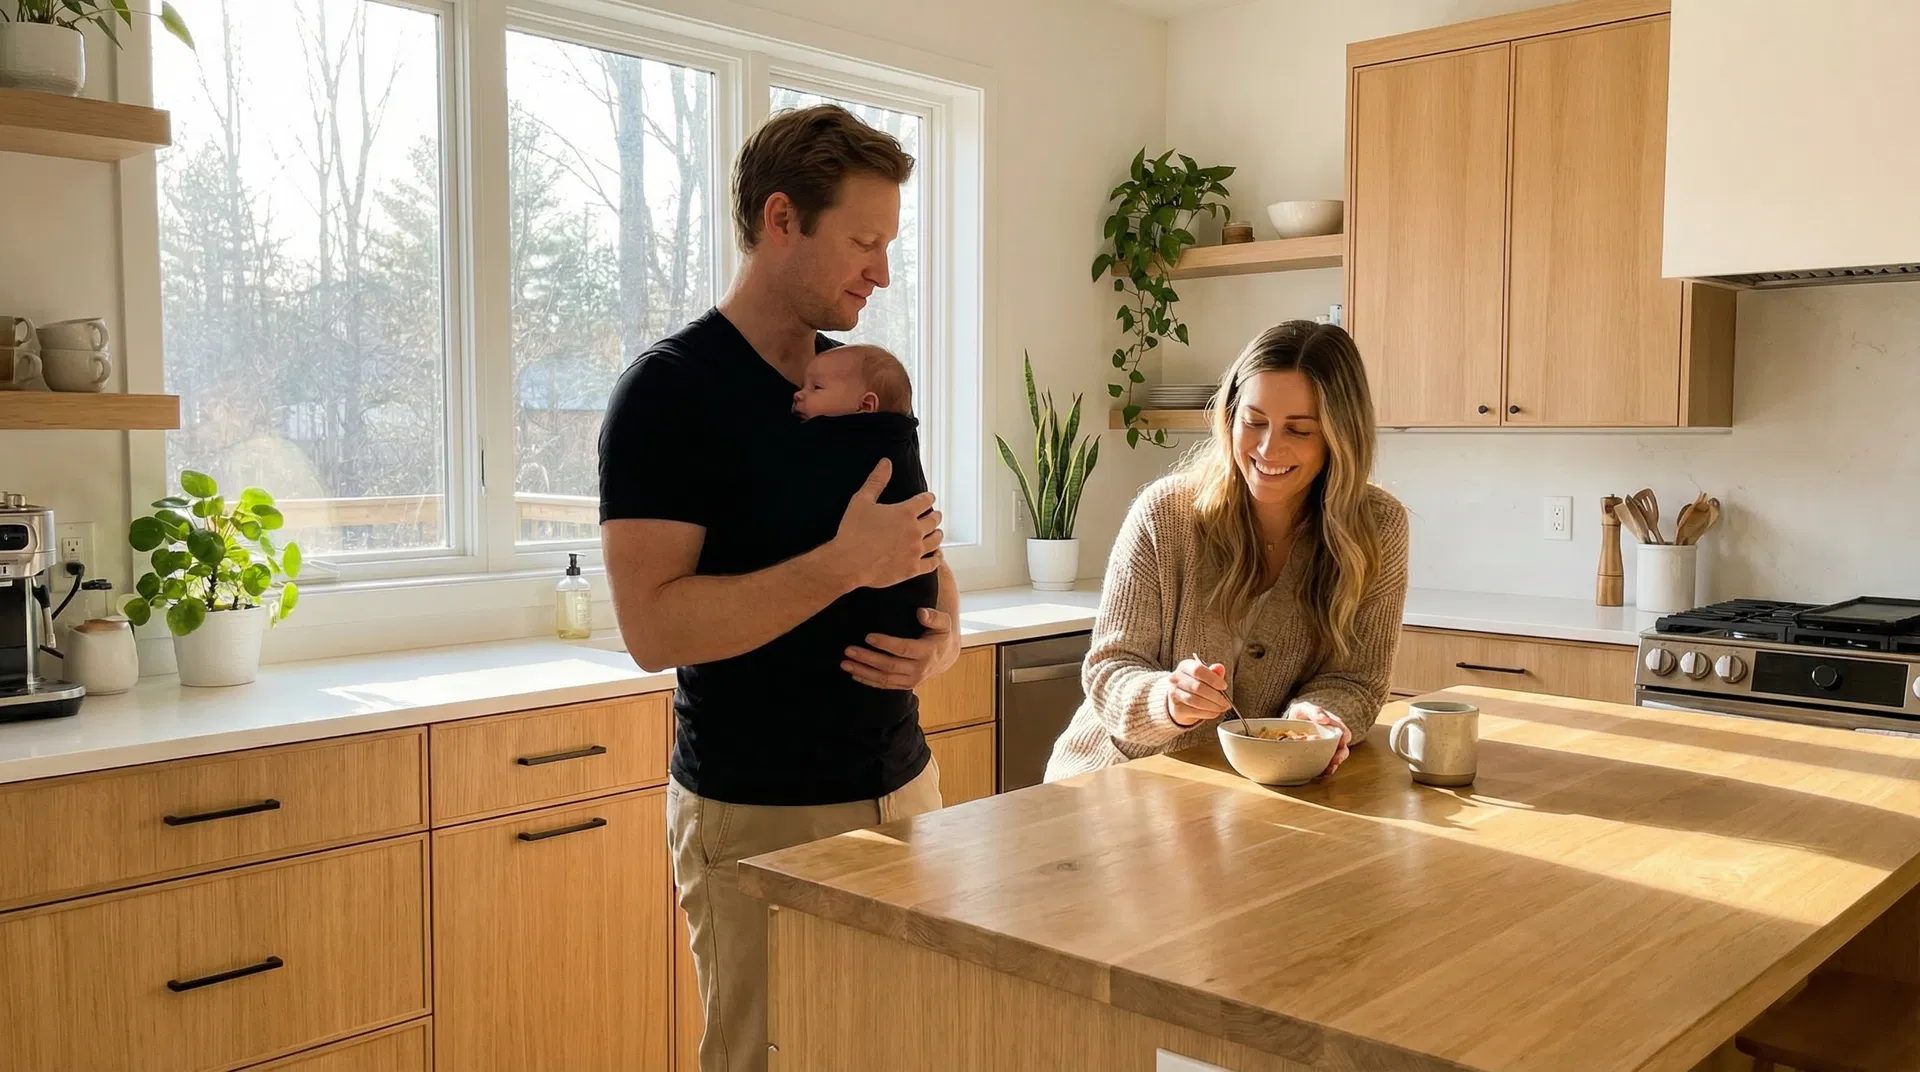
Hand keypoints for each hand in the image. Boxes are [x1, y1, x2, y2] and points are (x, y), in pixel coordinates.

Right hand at [831, 459, 941, 590]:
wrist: (848, 563)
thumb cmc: (853, 531)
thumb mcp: (862, 500)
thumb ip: (876, 481)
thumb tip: (886, 462)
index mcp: (905, 512)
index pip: (926, 501)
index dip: (928, 498)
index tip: (929, 498)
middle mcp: (915, 530)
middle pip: (934, 520)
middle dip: (935, 516)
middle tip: (934, 516)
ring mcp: (915, 551)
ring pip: (936, 540)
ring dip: (937, 534)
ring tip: (936, 533)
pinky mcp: (912, 569)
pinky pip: (933, 563)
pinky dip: (937, 558)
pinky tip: (937, 556)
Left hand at [843, 605, 959, 690]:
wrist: (946, 657)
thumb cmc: (941, 635)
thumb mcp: (944, 624)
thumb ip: (934, 617)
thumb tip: (921, 612)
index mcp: (927, 652)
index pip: (903, 649)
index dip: (886, 644)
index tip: (868, 637)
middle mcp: (919, 670)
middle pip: (889, 666)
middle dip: (867, 658)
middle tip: (848, 650)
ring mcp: (911, 680)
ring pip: (884, 679)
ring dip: (863, 672)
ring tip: (845, 664)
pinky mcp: (904, 686)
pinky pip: (884, 686)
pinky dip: (868, 681)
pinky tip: (854, 674)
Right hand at [1167, 657, 1231, 727]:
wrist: (1180, 701)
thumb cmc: (1195, 685)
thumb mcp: (1205, 676)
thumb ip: (1213, 672)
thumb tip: (1220, 668)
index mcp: (1185, 666)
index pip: (1198, 670)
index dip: (1213, 679)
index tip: (1224, 686)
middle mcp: (1176, 678)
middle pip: (1197, 687)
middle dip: (1216, 696)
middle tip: (1226, 702)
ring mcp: (1174, 693)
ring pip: (1196, 701)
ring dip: (1213, 706)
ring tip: (1222, 707)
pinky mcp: (1176, 708)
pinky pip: (1195, 711)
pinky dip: (1208, 713)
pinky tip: (1215, 712)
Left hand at [1287, 702, 1351, 775]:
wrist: (1288, 724)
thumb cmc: (1301, 714)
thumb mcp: (1305, 708)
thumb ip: (1315, 711)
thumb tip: (1324, 719)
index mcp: (1333, 727)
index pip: (1344, 733)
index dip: (1344, 738)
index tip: (1341, 742)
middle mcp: (1332, 740)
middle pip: (1343, 749)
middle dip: (1341, 755)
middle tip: (1335, 759)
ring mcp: (1326, 750)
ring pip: (1335, 759)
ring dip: (1333, 765)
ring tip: (1329, 769)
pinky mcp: (1318, 758)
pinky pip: (1324, 766)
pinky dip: (1324, 770)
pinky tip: (1321, 773)